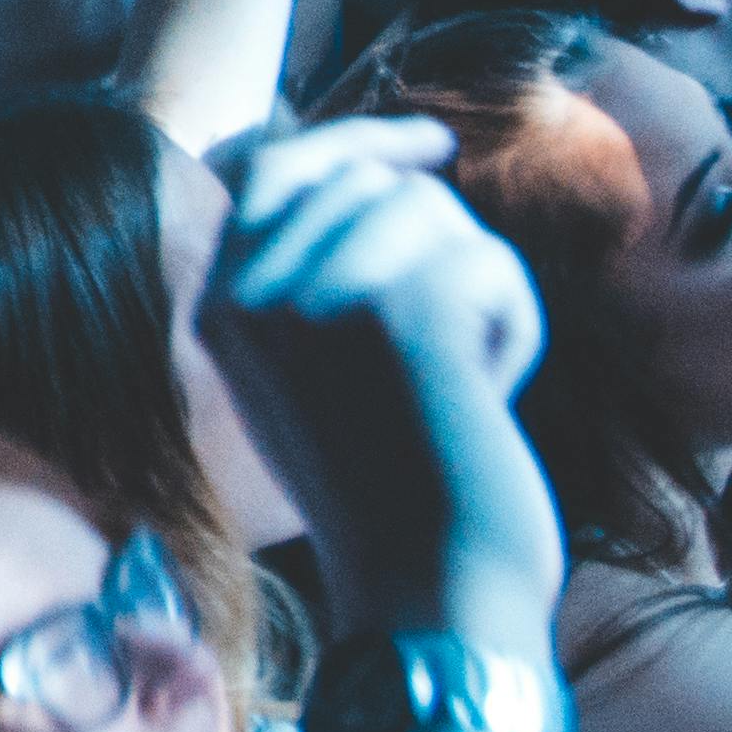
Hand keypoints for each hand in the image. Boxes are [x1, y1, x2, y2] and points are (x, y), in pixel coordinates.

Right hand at [197, 117, 561, 655]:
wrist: (424, 592)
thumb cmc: (386, 494)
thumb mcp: (306, 377)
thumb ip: (305, 279)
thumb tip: (374, 172)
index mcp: (217, 305)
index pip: (271, 166)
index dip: (357, 139)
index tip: (425, 143)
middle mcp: (251, 288)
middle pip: (368, 178)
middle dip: (438, 240)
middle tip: (456, 333)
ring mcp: (320, 293)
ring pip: (435, 212)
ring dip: (477, 287)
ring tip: (461, 377)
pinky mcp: (402, 308)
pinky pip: (488, 260)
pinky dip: (513, 323)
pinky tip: (489, 390)